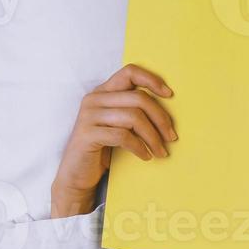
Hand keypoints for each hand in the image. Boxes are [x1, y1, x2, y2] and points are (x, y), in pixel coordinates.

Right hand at [51, 65, 176, 217]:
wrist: (77, 175)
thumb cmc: (103, 149)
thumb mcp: (118, 125)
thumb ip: (133, 111)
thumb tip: (167, 112)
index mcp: (103, 92)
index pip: (130, 72)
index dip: (152, 80)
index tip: (169, 95)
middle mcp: (94, 99)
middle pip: (138, 98)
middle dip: (160, 118)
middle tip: (171, 137)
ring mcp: (89, 116)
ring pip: (134, 117)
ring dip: (153, 137)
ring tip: (161, 151)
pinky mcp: (88, 134)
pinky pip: (123, 136)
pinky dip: (139, 147)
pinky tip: (146, 156)